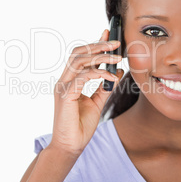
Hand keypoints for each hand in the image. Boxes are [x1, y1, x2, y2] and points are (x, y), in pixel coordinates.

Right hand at [49, 29, 123, 155]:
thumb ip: (104, 87)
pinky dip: (98, 74)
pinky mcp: (65, 96)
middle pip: (78, 53)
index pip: (81, 56)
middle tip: (116, 43)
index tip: (109, 35)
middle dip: (97, 45)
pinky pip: (82, 78)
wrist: (71, 146)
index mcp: (70, 81)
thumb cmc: (81, 126)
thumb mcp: (97, 102)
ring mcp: (63, 87)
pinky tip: (110, 76)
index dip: (94, 44)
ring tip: (117, 58)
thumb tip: (116, 72)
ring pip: (79, 61)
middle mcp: (65, 81)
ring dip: (99, 57)